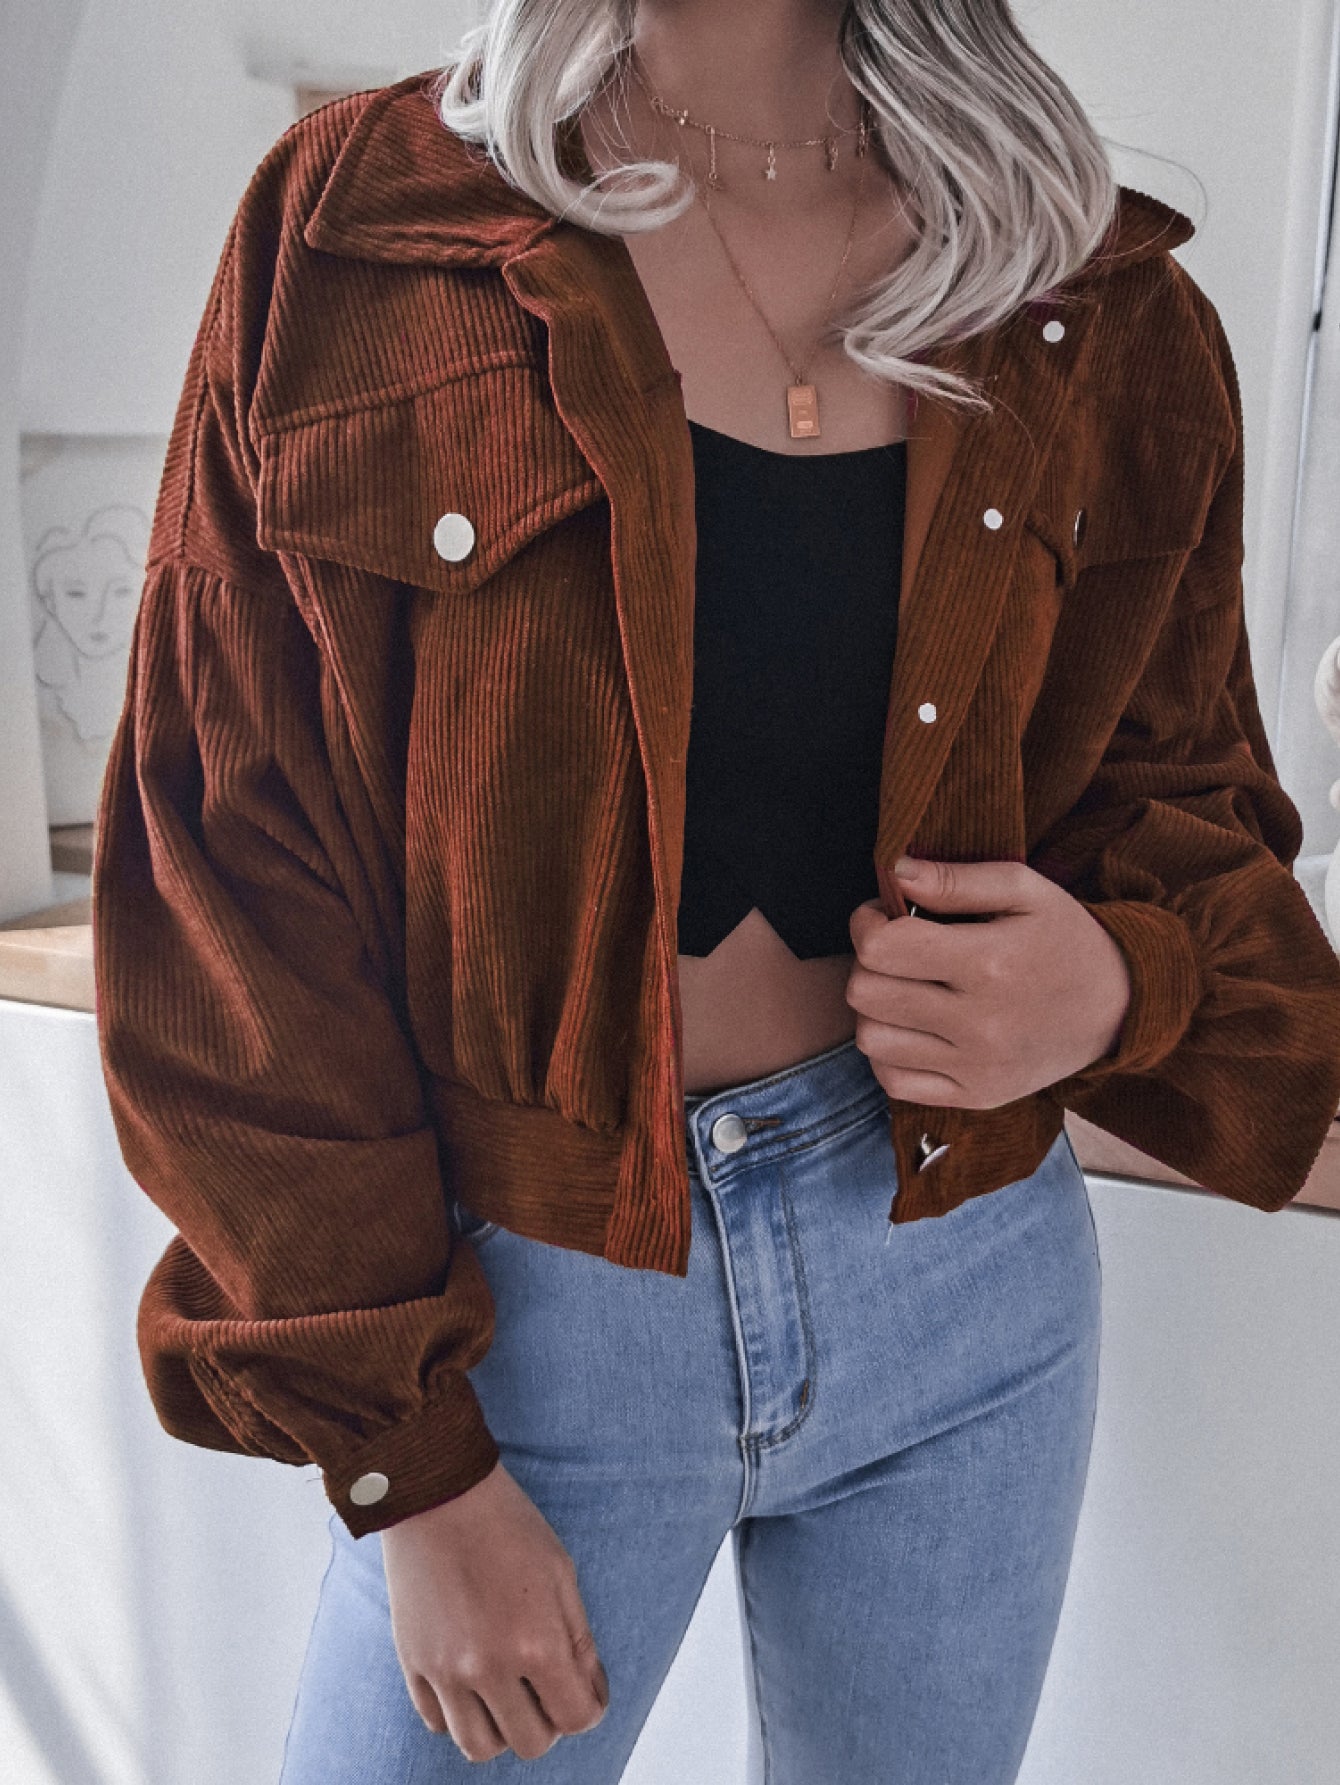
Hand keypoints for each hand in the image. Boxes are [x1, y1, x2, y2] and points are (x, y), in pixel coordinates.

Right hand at [381, 1460, 608, 1761]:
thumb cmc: (507, 1524)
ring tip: (509, 1693)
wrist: (439, 1493)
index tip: (586, 1691)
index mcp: (535, 1642)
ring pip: (479, 1746)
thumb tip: (588, 1694)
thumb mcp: (561, 1572)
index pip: (576, 1718)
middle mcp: (488, 1666)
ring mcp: (444, 1670)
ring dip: (502, 1728)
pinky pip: (438, 1722)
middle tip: (547, 1688)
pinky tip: (473, 1681)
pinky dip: (459, 1714)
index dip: (589, 1707)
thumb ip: (578, 1640)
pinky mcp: (412, 1663)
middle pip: (530, 1743)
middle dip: (549, 1722)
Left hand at [846, 856, 1132, 1108]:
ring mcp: (976, 1067)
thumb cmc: (1065, 939)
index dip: (868, 923)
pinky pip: (894, 1081)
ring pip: (871, 1039)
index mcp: (989, 964)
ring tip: (905, 988)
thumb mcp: (1026, 890)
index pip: (881, 948)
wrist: (1121, 1008)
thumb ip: (957, 879)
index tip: (884, 915)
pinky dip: (890, 1053)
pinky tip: (914, 1027)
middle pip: (866, 992)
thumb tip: (896, 873)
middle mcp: (980, 1023)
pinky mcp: (976, 1096)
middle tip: (895, 949)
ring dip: (875, 1008)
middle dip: (868, 961)